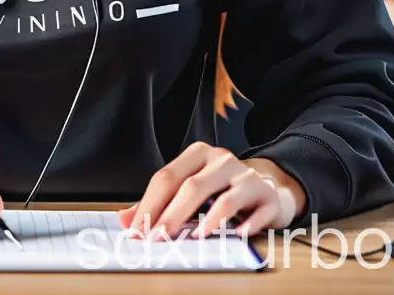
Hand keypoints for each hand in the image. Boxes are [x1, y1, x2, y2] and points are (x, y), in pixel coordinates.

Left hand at [116, 142, 305, 238]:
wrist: (267, 185)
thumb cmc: (222, 188)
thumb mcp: (190, 187)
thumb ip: (159, 203)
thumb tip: (126, 220)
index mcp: (198, 154)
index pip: (167, 177)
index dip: (149, 205)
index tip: (137, 229)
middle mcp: (221, 160)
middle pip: (191, 187)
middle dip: (171, 216)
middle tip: (157, 239)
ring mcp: (246, 176)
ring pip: (223, 199)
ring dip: (207, 221)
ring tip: (194, 238)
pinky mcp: (267, 195)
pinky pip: (256, 212)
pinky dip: (245, 225)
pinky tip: (234, 236)